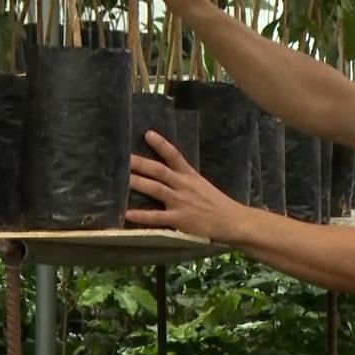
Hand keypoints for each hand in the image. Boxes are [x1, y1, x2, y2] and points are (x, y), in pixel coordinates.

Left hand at [125, 130, 240, 240]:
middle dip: (141, 163)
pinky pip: (157, 217)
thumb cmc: (217, 204)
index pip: (175, 156)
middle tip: (124, 156)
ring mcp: (180, 202)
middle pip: (159, 171)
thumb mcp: (203, 186)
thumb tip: (168, 175)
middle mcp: (184, 186)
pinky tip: (127, 213)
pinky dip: (142, 215)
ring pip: (156, 189)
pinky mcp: (179, 219)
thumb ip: (185, 181)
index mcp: (190, 176)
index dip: (161, 145)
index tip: (148, 134)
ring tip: (122, 178)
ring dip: (138, 183)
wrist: (232, 221)